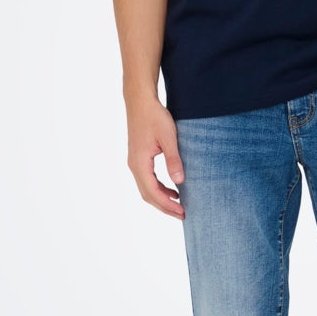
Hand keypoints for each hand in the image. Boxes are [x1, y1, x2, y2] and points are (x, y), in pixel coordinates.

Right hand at [126, 97, 185, 218]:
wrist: (140, 101)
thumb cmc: (154, 117)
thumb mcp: (168, 138)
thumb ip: (173, 160)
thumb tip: (179, 182)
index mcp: (140, 163)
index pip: (153, 192)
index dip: (167, 205)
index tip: (182, 212)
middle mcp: (134, 165)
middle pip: (148, 195)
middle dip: (164, 207)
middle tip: (182, 214)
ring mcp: (134, 162)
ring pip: (146, 189)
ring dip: (162, 199)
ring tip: (179, 205)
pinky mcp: (138, 158)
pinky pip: (146, 180)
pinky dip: (159, 188)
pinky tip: (173, 188)